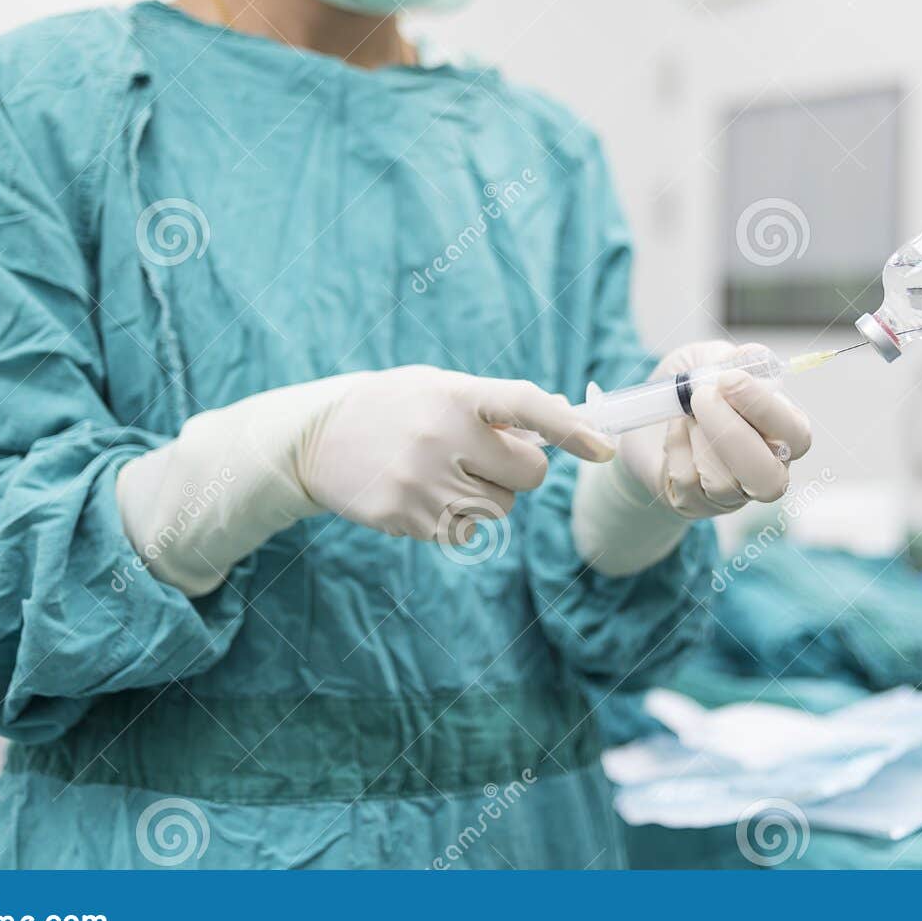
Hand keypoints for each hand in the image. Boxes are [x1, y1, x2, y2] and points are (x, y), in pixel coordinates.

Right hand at [297, 366, 613, 540]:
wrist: (317, 438)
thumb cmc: (396, 407)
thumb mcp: (441, 388)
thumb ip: (499, 405)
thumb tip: (563, 422)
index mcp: (455, 394)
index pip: (525, 406)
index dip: (570, 428)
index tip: (604, 447)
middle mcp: (440, 436)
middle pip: (528, 476)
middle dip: (518, 471)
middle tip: (483, 457)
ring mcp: (421, 481)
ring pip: (499, 510)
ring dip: (485, 497)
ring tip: (441, 473)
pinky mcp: (405, 517)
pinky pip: (465, 532)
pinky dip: (455, 519)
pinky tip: (421, 494)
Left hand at [616, 341, 812, 517]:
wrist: (644, 421)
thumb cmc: (687, 391)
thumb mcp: (704, 362)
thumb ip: (729, 359)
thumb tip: (754, 354)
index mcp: (783, 432)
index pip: (796, 435)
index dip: (766, 410)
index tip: (729, 379)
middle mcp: (765, 469)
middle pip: (769, 478)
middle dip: (732, 435)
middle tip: (701, 396)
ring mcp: (731, 494)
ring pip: (723, 483)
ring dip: (698, 438)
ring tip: (686, 412)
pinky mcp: (696, 504)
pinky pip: (688, 481)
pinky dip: (675, 447)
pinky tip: (674, 431)